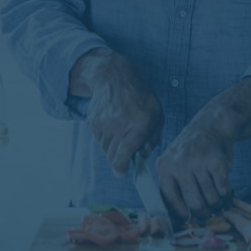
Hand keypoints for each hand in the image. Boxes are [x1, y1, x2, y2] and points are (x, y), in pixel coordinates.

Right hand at [84, 55, 163, 176]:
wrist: (114, 77)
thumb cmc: (140, 97)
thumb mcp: (156, 114)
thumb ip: (153, 138)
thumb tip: (143, 156)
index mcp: (140, 123)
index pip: (125, 154)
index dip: (121, 168)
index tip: (122, 173)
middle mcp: (120, 124)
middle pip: (113, 156)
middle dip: (119, 160)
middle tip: (125, 155)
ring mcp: (104, 123)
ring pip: (105, 150)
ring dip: (113, 148)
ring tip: (121, 133)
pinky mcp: (93, 122)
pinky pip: (99, 140)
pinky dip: (106, 139)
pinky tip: (113, 125)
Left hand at [156, 122, 233, 220]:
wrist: (211, 125)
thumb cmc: (192, 151)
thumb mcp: (174, 163)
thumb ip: (172, 186)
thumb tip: (175, 218)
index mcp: (165, 167)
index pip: (170, 200)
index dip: (181, 214)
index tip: (188, 218)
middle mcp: (179, 165)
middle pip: (194, 204)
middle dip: (203, 213)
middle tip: (207, 213)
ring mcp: (199, 162)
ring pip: (211, 198)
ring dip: (216, 203)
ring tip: (216, 198)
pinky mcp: (217, 161)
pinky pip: (223, 189)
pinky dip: (226, 193)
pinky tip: (223, 187)